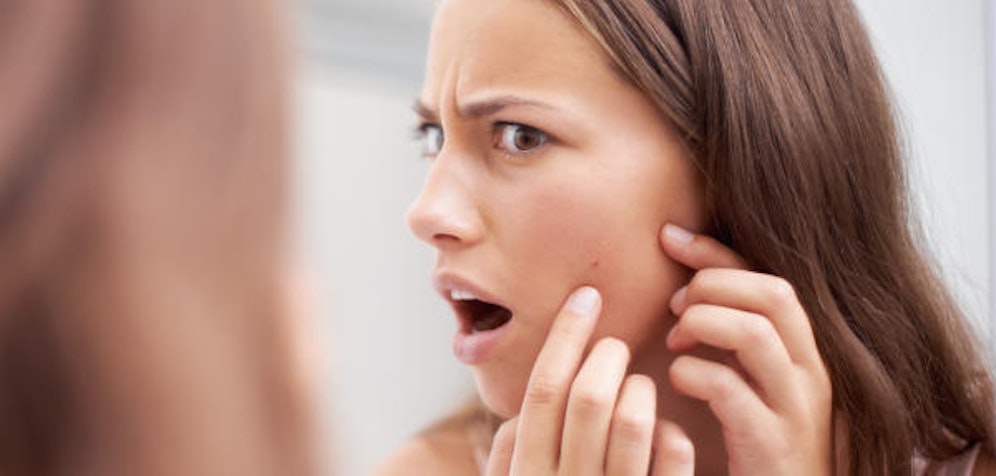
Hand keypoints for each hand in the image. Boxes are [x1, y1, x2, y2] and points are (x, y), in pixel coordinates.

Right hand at [485, 287, 688, 475]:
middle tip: (615, 347)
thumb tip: (519, 410)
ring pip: (633, 420)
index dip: (565, 335)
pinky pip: (674, 453)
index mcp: (528, 475)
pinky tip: (662, 431)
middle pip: (589, 397)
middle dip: (607, 355)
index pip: (543, 389)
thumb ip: (507, 455)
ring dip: (638, 389)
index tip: (586, 298)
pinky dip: (671, 431)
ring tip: (636, 389)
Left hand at [660, 224, 832, 474]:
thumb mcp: (747, 380)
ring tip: (675, 342)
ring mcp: (795, 409)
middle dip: (712, 284)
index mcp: (803, 351)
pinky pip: (729, 388)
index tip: (669, 237)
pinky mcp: (771, 444)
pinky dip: (692, 373)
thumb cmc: (754, 446)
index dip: (715, 250)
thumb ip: (726, 336)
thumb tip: (682, 285)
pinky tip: (677, 381)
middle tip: (674, 307)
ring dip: (701, 323)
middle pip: (773, 293)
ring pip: (755, 332)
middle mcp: (810, 373)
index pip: (768, 277)